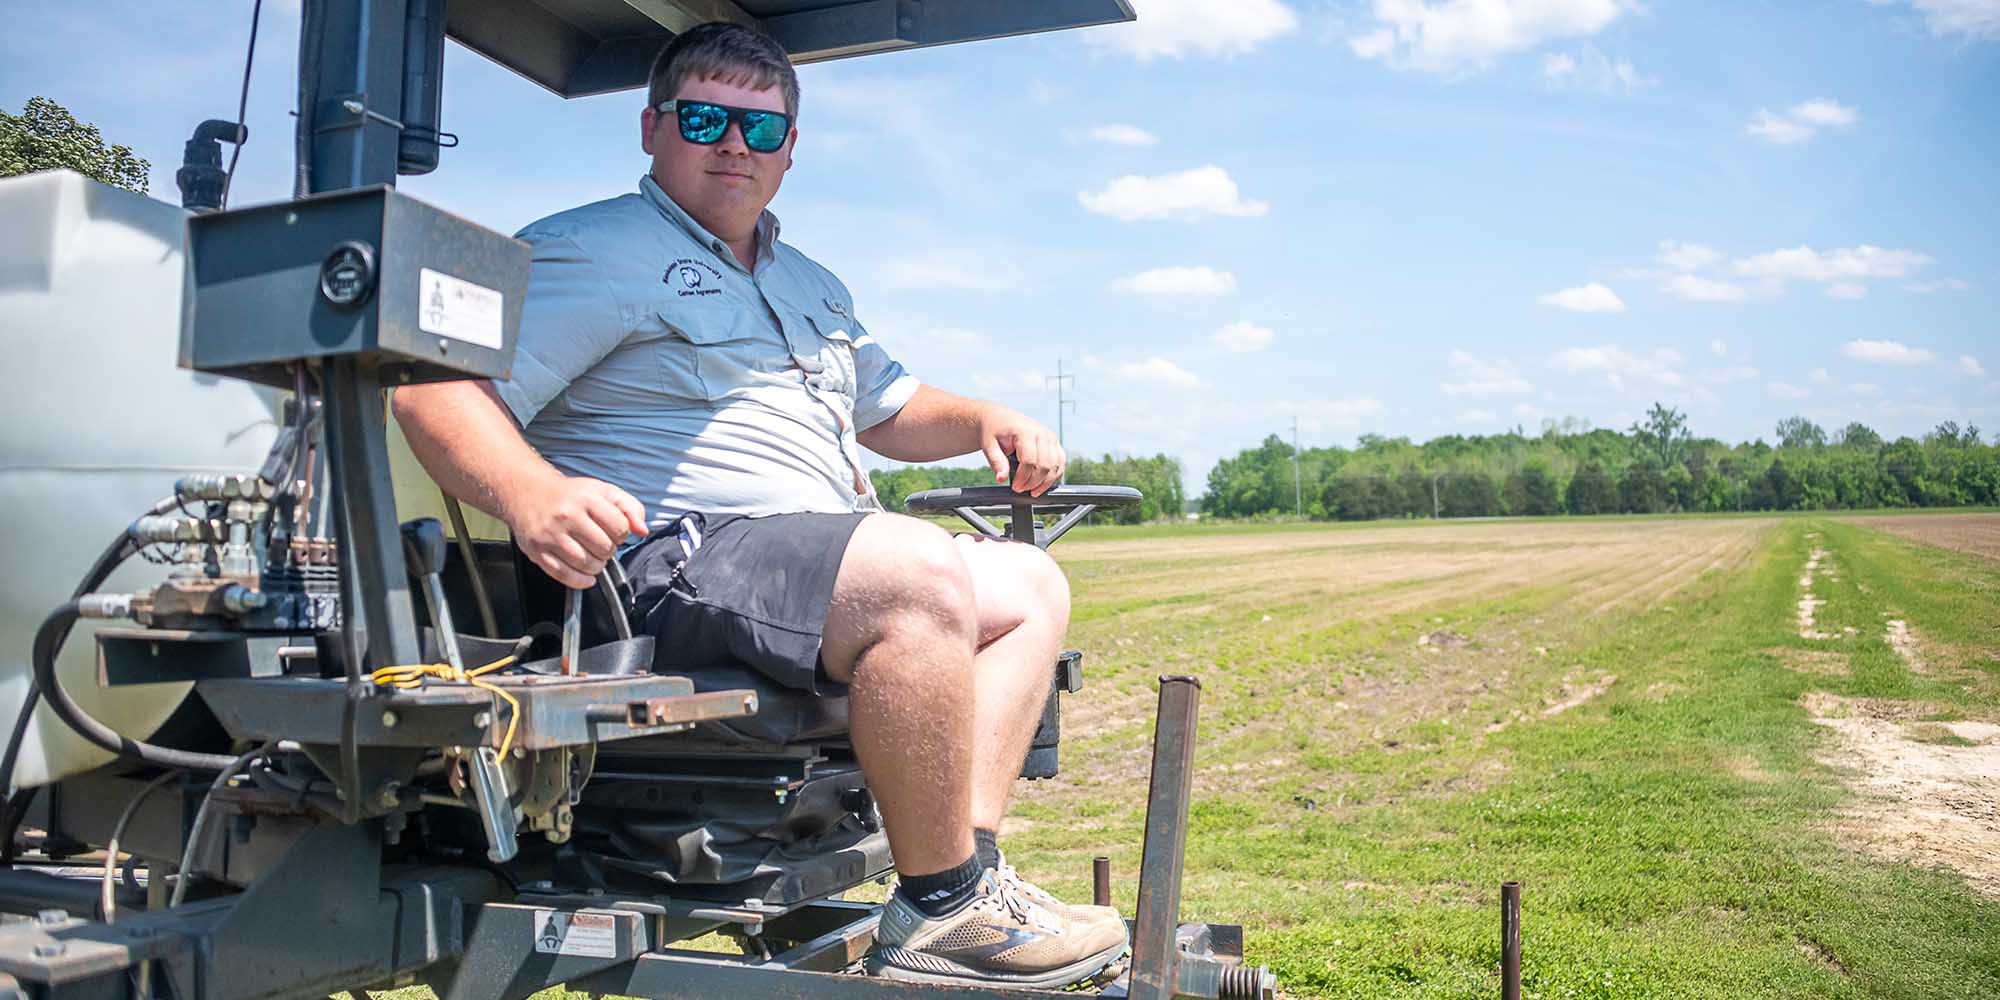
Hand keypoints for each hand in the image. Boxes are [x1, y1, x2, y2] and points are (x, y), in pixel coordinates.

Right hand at [508, 475, 648, 588]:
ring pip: (586, 564)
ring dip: (596, 566)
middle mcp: (567, 516)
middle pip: (604, 548)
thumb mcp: (603, 491)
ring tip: (591, 555)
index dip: (621, 534)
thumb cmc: (569, 494)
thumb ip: (630, 508)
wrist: (528, 492)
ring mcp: (551, 535)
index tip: (613, 532)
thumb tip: (643, 531)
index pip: (620, 528)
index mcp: (586, 499)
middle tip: (600, 544)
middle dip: (608, 550)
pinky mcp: (538, 551)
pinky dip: (579, 581)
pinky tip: (584, 575)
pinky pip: (564, 575)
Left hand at [978, 409, 1065, 496]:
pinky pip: (1060, 463)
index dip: (1023, 478)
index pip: (1030, 460)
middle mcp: (1042, 433)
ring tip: (1032, 490)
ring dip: (1045, 482)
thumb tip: (1001, 478)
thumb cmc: (994, 430)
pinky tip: (1042, 483)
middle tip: (1020, 489)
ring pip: (1056, 466)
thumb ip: (996, 462)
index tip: (1015, 487)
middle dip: (1033, 482)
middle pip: (1045, 465)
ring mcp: (1050, 437)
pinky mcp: (1054, 443)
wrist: (1000, 418)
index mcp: (1025, 431)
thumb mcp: (989, 445)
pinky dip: (1053, 476)